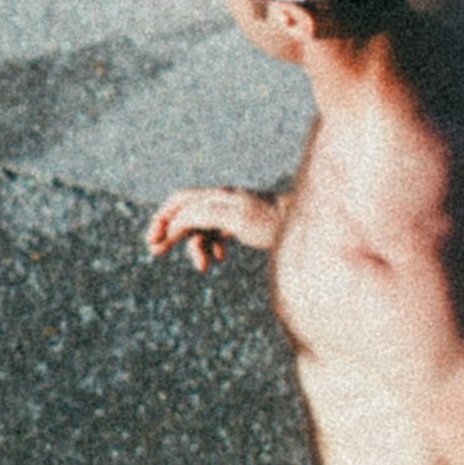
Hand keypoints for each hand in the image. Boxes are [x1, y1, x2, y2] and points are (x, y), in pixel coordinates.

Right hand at [145, 184, 281, 273]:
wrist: (309, 226)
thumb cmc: (275, 222)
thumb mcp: (236, 219)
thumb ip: (205, 215)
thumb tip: (178, 220)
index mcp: (220, 197)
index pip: (180, 201)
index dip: (163, 219)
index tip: (154, 243)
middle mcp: (225, 200)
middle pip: (187, 212)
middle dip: (171, 232)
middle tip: (156, 252)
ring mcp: (235, 212)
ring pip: (202, 227)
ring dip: (195, 246)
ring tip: (203, 268)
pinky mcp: (244, 223)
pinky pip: (218, 233)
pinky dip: (212, 247)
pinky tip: (220, 259)